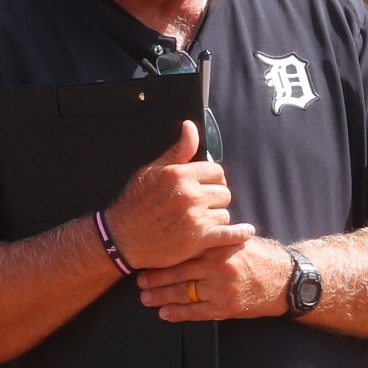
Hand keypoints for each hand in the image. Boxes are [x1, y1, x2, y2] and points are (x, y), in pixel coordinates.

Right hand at [105, 120, 254, 269]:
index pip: (216, 171)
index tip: (207, 186)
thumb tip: (190, 126)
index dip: (213, 178)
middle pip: (224, 192)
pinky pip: (228, 235)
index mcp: (180, 174)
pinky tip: (246, 232)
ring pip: (224, 213)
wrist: (122, 237)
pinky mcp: (197, 241)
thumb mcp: (153, 170)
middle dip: (215, 198)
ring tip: (201, 221)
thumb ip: (178, 150)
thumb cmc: (135, 202)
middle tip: (204, 205)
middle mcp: (190, 195)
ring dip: (217, 218)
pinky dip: (239, 234)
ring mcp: (195, 219)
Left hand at [136, 237, 290, 321]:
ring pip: (185, 293)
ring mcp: (221, 289)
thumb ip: (214, 237)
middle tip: (139, 278)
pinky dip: (179, 313)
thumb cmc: (260, 255)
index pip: (186, 249)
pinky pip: (197, 312)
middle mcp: (218, 267)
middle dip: (157, 277)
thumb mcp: (238, 239)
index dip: (165, 254)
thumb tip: (186, 230)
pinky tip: (165, 312)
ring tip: (145, 296)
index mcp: (220, 246)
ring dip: (162, 296)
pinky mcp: (226, 308)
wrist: (285, 280)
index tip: (148, 254)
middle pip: (180, 272)